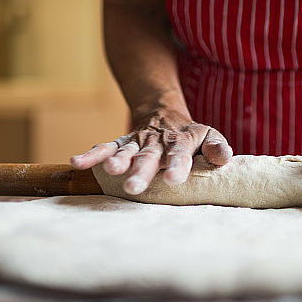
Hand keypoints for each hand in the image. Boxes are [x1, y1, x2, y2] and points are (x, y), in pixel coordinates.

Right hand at [70, 110, 232, 194]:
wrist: (164, 113)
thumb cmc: (192, 135)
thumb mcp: (210, 135)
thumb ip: (217, 147)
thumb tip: (223, 158)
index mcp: (182, 141)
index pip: (180, 154)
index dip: (177, 165)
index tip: (174, 180)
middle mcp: (157, 142)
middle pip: (149, 156)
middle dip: (141, 171)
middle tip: (134, 187)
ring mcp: (137, 142)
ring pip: (126, 151)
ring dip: (117, 161)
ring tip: (111, 171)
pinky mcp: (121, 144)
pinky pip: (105, 148)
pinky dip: (92, 155)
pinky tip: (78, 163)